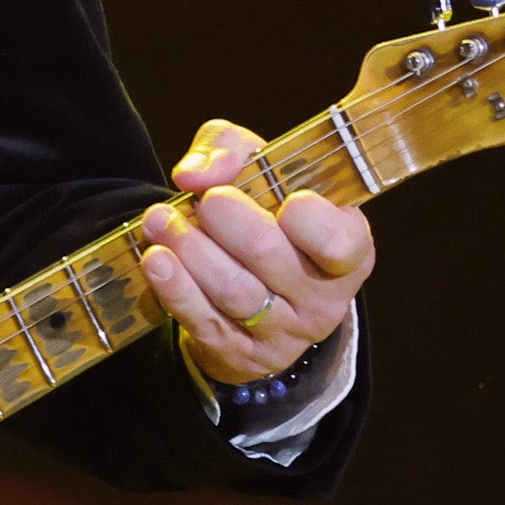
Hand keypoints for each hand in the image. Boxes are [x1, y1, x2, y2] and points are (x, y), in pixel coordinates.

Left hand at [139, 118, 373, 386]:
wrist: (249, 283)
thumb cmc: (261, 210)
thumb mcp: (257, 165)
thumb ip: (232, 149)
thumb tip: (197, 174)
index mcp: (348, 249)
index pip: (339, 242)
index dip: (311, 220)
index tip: (287, 199)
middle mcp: (323, 297)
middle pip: (270, 257)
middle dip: (228, 223)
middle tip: (204, 201)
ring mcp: (285, 332)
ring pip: (234, 292)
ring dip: (190, 251)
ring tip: (159, 220)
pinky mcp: (243, 354)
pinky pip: (205, 322)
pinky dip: (175, 288)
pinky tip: (155, 259)